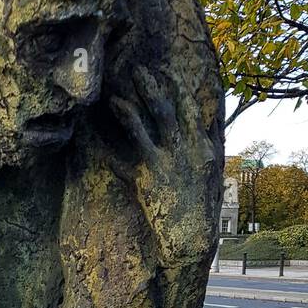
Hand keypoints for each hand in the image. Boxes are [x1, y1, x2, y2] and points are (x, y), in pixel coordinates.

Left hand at [107, 66, 217, 260]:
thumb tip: (209, 121)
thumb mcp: (213, 173)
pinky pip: (120, 158)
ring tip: (113, 96)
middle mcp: (182, 151)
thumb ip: (210, 144)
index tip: (166, 73)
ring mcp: (162, 163)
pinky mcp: (144, 179)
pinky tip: (93, 133)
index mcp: (201, 147)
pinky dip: (105, 146)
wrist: (191, 237)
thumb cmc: (203, 207)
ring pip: (141, 127)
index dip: (177, 89)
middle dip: (150, 87)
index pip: (189, 109)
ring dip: (126, 108)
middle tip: (137, 70)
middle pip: (163, 110)